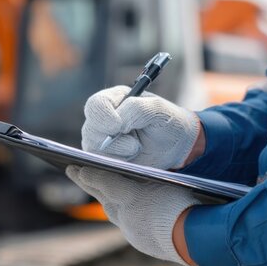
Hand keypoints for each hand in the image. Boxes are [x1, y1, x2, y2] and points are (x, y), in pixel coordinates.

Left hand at [66, 166, 199, 264]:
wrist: (202, 239)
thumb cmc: (188, 203)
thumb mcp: (168, 182)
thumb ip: (141, 178)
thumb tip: (111, 171)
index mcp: (134, 198)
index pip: (105, 183)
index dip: (91, 175)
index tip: (77, 167)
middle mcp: (128, 216)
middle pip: (104, 198)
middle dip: (88, 184)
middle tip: (73, 170)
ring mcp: (133, 231)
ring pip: (113, 211)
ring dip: (103, 198)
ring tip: (94, 185)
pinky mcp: (140, 241)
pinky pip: (125, 223)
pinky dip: (119, 212)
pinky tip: (118, 205)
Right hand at [82, 86, 202, 169]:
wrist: (175, 145)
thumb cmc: (167, 121)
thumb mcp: (157, 109)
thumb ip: (136, 109)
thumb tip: (116, 125)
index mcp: (114, 100)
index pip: (95, 105)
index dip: (103, 116)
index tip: (119, 126)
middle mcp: (102, 119)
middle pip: (91, 130)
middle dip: (113, 141)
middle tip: (135, 145)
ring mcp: (100, 140)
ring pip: (94, 150)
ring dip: (117, 154)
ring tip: (137, 150)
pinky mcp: (103, 159)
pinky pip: (100, 165)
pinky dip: (116, 165)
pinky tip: (131, 161)